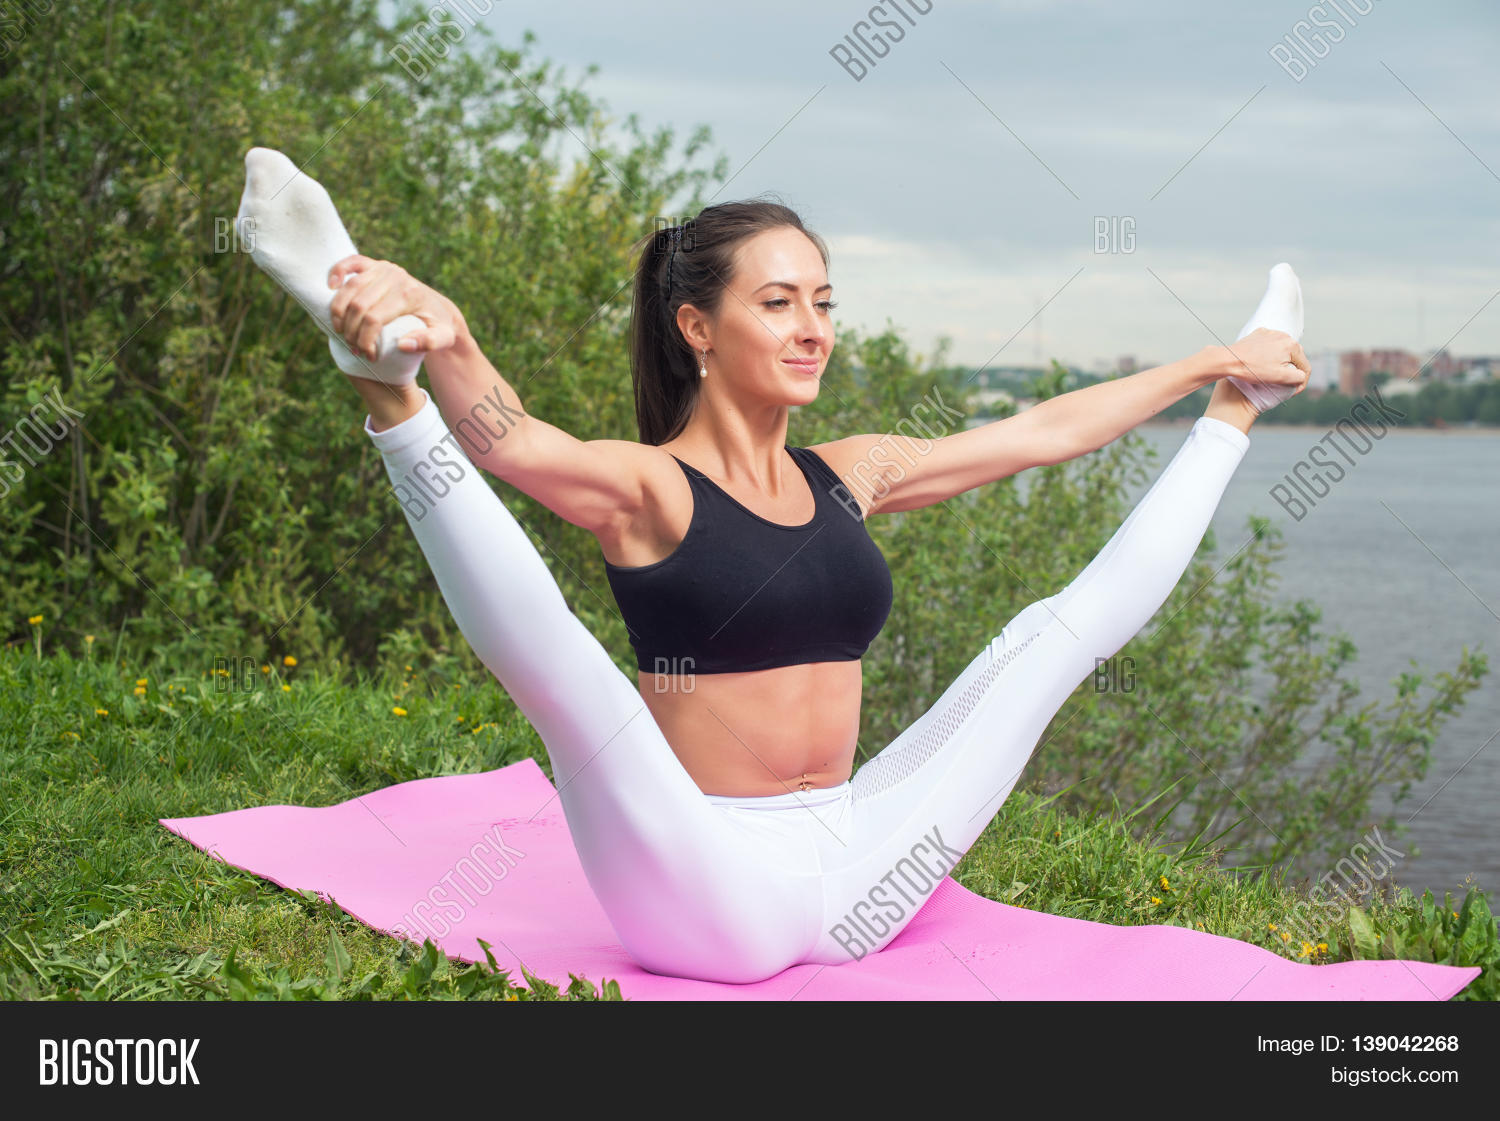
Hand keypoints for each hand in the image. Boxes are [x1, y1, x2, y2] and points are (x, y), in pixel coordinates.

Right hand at [327, 255, 464, 360]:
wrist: (438, 307)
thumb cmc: (437, 325)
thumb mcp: (444, 338)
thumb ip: (430, 343)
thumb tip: (403, 344)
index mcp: (408, 294)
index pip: (374, 319)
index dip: (365, 340)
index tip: (369, 356)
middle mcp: (394, 276)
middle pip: (358, 306)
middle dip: (351, 331)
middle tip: (354, 348)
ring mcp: (383, 268)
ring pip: (350, 288)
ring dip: (339, 313)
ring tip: (342, 332)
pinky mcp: (374, 264)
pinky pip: (351, 262)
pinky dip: (337, 272)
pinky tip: (331, 287)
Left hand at [1219, 327, 1309, 394]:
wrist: (1228, 360)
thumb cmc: (1253, 369)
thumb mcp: (1280, 377)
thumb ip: (1298, 377)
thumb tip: (1302, 376)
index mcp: (1292, 345)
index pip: (1305, 366)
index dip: (1302, 382)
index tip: (1295, 391)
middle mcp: (1284, 335)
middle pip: (1294, 357)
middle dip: (1291, 370)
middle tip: (1284, 383)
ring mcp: (1271, 333)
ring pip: (1282, 351)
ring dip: (1281, 362)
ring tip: (1272, 373)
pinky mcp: (1259, 334)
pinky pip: (1270, 345)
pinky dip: (1269, 354)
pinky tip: (1262, 363)